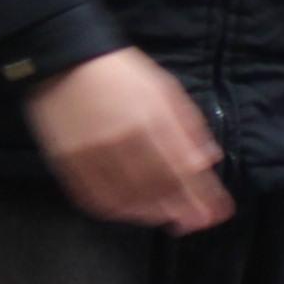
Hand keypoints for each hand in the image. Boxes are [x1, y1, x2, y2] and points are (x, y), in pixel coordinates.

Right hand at [26, 46, 230, 232]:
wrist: (65, 59)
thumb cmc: (122, 73)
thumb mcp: (164, 89)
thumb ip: (188, 125)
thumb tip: (208, 160)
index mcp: (153, 118)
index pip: (185, 168)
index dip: (204, 196)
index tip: (218, 213)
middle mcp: (125, 139)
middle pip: (160, 187)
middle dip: (183, 210)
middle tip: (195, 224)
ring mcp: (93, 153)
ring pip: (128, 198)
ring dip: (152, 214)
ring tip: (167, 220)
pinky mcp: (68, 162)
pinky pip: (94, 196)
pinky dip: (116, 210)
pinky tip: (130, 213)